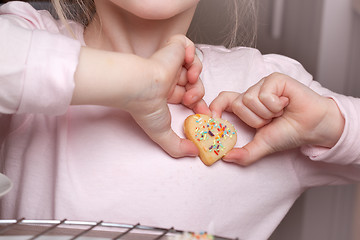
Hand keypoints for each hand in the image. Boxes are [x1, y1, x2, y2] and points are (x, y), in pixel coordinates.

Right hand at [128, 35, 209, 157]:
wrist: (140, 86)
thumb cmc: (146, 108)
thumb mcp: (162, 133)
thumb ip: (177, 147)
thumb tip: (194, 154)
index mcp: (166, 94)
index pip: (189, 98)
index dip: (199, 105)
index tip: (203, 114)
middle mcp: (169, 78)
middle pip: (194, 83)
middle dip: (198, 93)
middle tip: (194, 101)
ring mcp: (170, 63)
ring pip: (194, 67)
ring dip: (196, 76)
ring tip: (189, 81)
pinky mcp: (172, 49)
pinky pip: (187, 46)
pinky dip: (192, 53)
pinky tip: (187, 63)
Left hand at [210, 73, 344, 165]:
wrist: (312, 127)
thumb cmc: (288, 132)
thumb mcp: (262, 145)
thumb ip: (244, 153)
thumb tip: (225, 158)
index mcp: (246, 107)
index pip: (223, 100)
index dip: (216, 106)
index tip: (214, 118)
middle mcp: (252, 94)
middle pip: (237, 104)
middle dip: (255, 120)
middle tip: (270, 121)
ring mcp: (263, 85)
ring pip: (250, 99)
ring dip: (267, 113)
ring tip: (279, 113)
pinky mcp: (275, 79)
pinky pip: (264, 95)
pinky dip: (275, 106)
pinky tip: (286, 104)